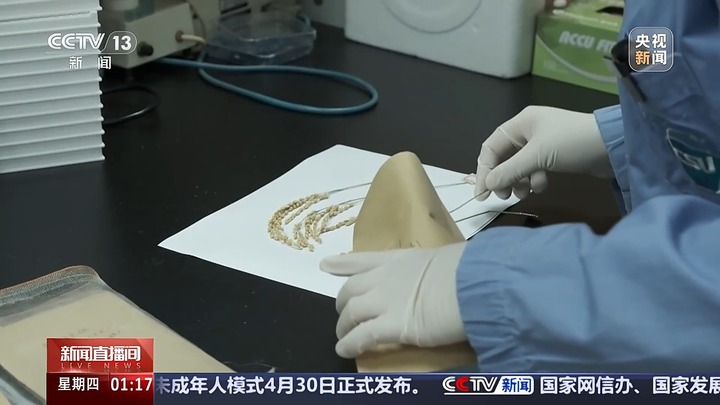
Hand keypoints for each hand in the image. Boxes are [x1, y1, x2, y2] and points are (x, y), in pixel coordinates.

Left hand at [320, 243, 467, 358]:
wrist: (473, 283)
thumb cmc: (468, 270)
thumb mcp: (444, 260)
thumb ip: (433, 270)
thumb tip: (442, 275)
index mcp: (400, 259)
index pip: (364, 260)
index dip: (342, 263)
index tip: (325, 265)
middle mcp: (385, 277)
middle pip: (351, 289)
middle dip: (343, 302)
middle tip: (344, 314)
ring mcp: (384, 301)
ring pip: (351, 313)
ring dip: (343, 326)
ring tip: (342, 336)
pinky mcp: (389, 326)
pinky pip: (360, 336)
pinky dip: (349, 344)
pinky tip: (344, 350)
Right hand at [474, 106, 612, 200]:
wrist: (614, 145)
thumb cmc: (571, 143)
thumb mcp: (537, 157)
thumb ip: (509, 171)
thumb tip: (488, 185)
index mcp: (521, 123)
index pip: (491, 146)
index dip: (484, 169)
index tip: (483, 193)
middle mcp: (529, 130)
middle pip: (504, 157)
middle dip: (502, 177)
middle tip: (504, 196)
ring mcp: (543, 143)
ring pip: (519, 165)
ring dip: (518, 181)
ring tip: (523, 194)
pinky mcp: (555, 155)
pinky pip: (535, 168)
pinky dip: (534, 179)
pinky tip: (542, 186)